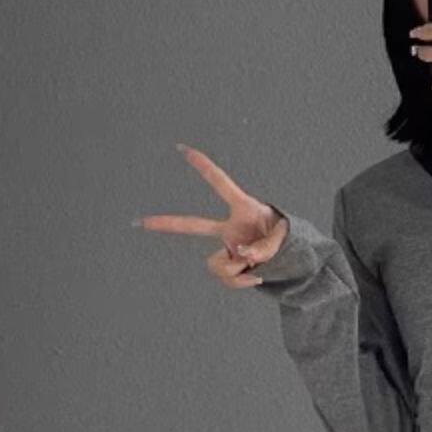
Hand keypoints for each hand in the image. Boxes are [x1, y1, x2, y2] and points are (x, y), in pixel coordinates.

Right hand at [136, 147, 288, 288]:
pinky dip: (242, 282)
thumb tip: (243, 256)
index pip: (220, 184)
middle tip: (140, 223)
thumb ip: (265, 246)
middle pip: (192, 225)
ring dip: (238, 271)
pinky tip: (256, 276)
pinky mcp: (229, 265)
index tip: (183, 149)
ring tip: (258, 267)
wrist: (291, 259)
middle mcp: (229, 228)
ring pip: (217, 264)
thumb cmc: (289, 238)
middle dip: (166, 223)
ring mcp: (227, 247)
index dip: (203, 166)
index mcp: (243, 209)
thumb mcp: (284, 238)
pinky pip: (227, 278)